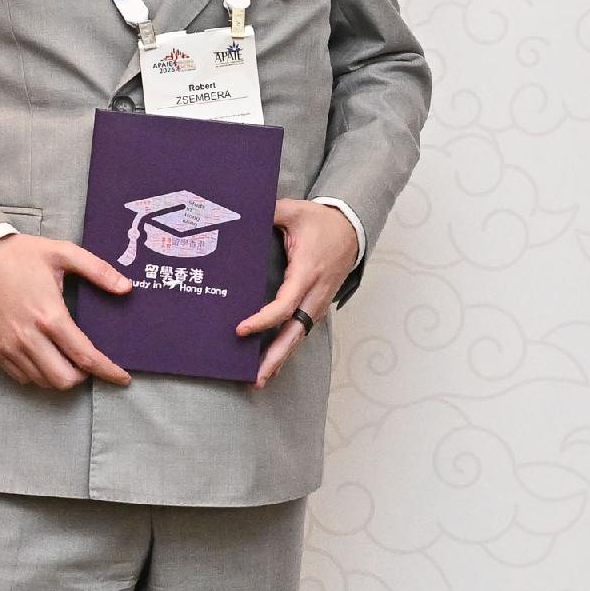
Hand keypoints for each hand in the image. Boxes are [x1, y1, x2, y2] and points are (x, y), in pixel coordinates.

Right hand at [0, 233, 133, 391]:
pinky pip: (22, 377)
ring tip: (68, 360)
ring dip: (61, 377)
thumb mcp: (62, 252)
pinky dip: (38, 375)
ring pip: (43, 382)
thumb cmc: (20, 256)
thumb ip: (98, 270)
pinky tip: (46, 359)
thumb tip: (126, 288)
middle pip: (64, 379)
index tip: (123, 377)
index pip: (85, 356)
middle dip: (83, 377)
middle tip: (89, 363)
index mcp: (50, 315)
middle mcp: (28, 337)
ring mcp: (9, 346)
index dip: (108, 371)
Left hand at [237, 198, 360, 388]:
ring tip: (258, 379)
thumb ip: (267, 211)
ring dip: (280, 359)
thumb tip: (238, 211)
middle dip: (276, 357)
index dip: (263, 320)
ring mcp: (318, 303)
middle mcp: (315, 294)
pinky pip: (301, 332)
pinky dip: (287, 349)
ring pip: (299, 337)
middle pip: (295, 333)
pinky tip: (271, 364)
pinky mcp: (316, 307)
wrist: (351, 229)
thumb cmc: (321, 222)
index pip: (285, 304)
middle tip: (255, 378)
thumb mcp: (293, 211)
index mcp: (307, 272)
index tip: (240, 330)